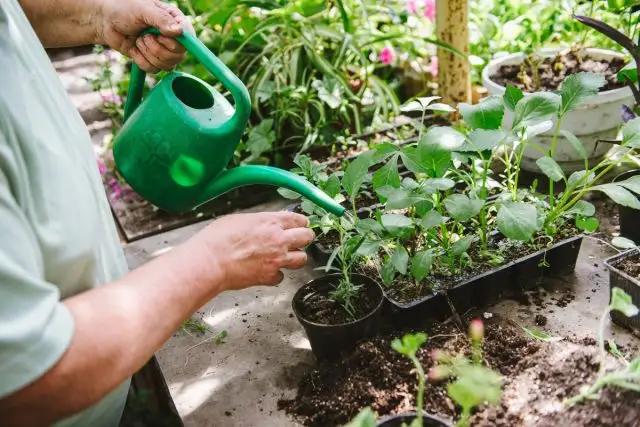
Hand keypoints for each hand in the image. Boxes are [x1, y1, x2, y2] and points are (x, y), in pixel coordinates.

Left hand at [95, 0, 194, 72]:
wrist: (106, 21)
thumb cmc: (124, 9)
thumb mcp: (143, 10)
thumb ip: (162, 20)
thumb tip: (179, 32)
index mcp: (175, 21)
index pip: (188, 38)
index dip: (177, 42)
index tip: (162, 36)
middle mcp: (173, 37)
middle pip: (178, 56)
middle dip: (158, 49)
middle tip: (145, 36)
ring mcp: (164, 50)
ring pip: (167, 65)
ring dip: (148, 54)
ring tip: (139, 40)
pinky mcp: (153, 61)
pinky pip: (154, 70)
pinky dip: (141, 61)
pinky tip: (135, 49)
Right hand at [190, 211, 313, 289]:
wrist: (210, 262)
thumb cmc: (217, 239)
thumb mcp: (239, 219)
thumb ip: (259, 221)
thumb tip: (266, 222)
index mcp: (271, 222)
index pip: (298, 219)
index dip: (300, 222)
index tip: (300, 224)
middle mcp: (279, 240)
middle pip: (307, 237)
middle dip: (304, 238)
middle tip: (299, 240)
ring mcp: (277, 259)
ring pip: (302, 258)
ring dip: (296, 257)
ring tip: (287, 256)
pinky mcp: (270, 276)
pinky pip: (282, 277)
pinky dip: (276, 275)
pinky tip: (268, 271)